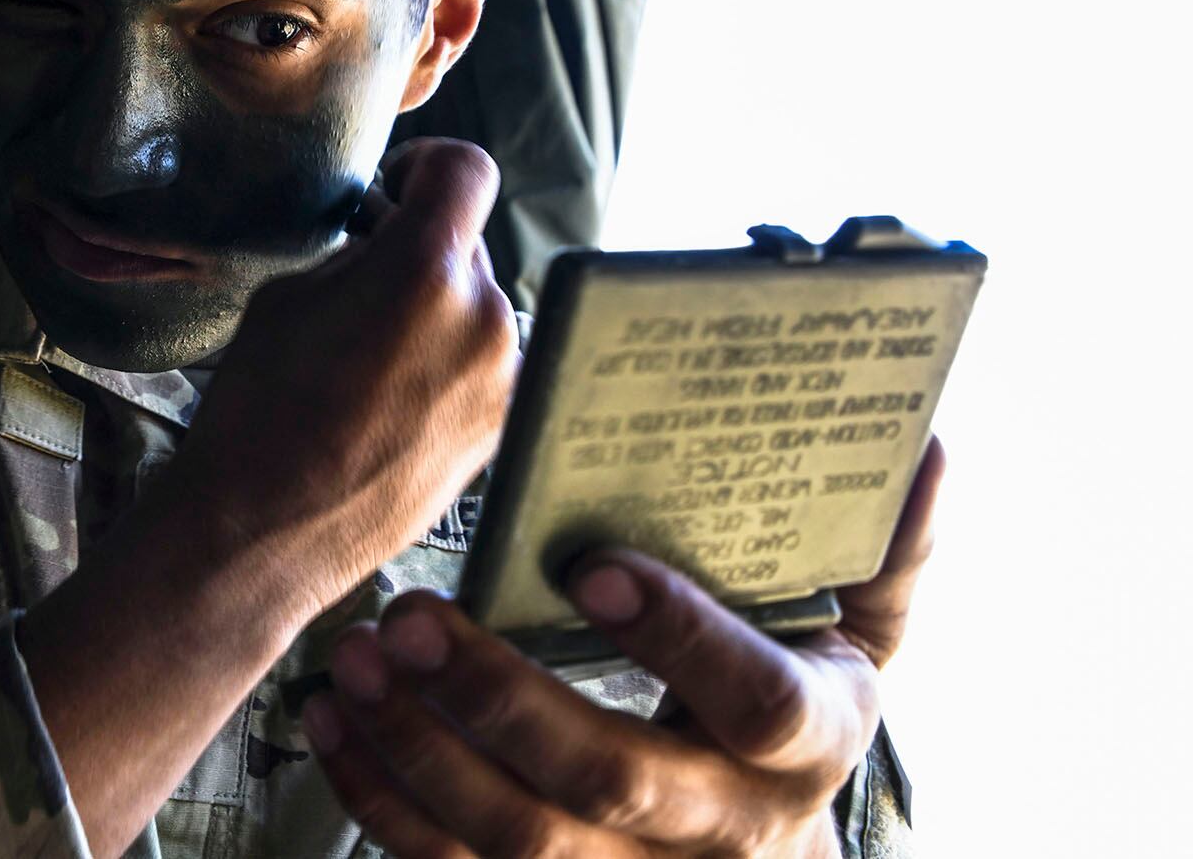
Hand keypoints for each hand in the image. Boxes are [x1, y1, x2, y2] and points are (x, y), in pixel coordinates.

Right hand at [163, 138, 519, 619]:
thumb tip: (390, 235)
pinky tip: (391, 398)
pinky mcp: (504, 427)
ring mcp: (503, 379)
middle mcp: (485, 319)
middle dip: (418, 253)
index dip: (428, 166)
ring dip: (434, 312)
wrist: (267, 530)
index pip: (467, 171)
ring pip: (476, 308)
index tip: (397, 189)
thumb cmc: (261, 409)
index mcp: (427, 271)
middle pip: (467, 246)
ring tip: (370, 357)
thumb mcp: (291, 295)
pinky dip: (446, 361)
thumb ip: (359, 253)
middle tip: (360, 286)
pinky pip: (482, 363)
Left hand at [306, 436, 945, 856]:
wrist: (766, 856)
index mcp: (808, 744)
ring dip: (420, 751)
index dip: (677, 637)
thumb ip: (890, 549)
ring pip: (517, 841)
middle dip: (501, 699)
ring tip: (359, 658)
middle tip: (413, 617)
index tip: (589, 566)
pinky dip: (382, 797)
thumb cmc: (794, 705)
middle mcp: (724, 829)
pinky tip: (336, 719)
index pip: (751, 699)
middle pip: (608, 781)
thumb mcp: (863, 634)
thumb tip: (926, 444)